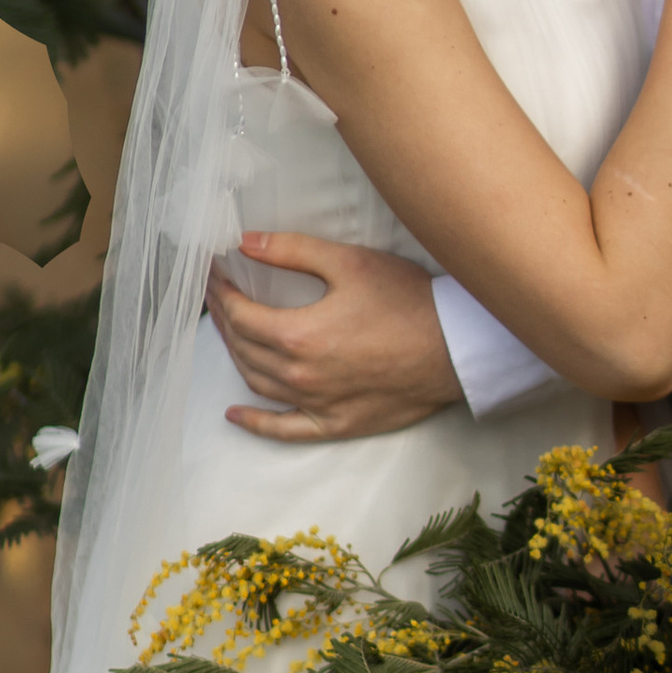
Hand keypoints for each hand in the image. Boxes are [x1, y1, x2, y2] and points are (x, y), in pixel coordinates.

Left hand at [206, 234, 465, 440]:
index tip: (216, 275)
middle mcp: (300, 375)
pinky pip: (284, 429)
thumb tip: (246, 243)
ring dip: (236, 357)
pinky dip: (256, 423)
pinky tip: (236, 415)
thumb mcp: (350, 262)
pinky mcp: (336, 423)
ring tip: (229, 334)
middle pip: (243, 348)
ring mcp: (317, 404)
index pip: (240, 314)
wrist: (456, 348)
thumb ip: (293, 251)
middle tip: (218, 296)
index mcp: (298, 335)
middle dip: (224, 319)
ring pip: (257, 383)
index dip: (222, 292)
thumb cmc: (409, 302)